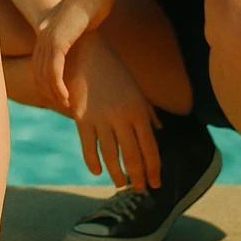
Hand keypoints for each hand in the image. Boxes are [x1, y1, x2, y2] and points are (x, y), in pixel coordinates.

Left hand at [32, 0, 116, 108]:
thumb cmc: (94, 2)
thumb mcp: (82, 22)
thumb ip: (78, 33)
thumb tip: (84, 39)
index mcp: (46, 30)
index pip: (38, 62)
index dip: (45, 82)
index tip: (58, 95)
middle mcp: (43, 33)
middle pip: (36, 71)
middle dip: (47, 91)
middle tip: (61, 105)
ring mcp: (48, 36)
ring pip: (44, 73)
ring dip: (54, 92)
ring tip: (66, 104)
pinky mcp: (58, 39)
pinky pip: (53, 69)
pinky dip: (58, 86)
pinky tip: (67, 97)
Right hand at [65, 33, 160, 190]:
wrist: (86, 51)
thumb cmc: (114, 70)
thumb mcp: (136, 89)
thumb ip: (148, 112)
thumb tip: (159, 131)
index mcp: (139, 110)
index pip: (151, 149)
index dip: (154, 170)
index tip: (156, 184)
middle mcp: (122, 116)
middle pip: (133, 156)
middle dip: (138, 177)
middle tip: (139, 190)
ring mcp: (101, 117)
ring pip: (111, 156)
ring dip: (117, 174)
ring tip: (120, 184)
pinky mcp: (81, 116)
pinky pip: (89, 147)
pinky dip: (93, 162)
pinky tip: (98, 171)